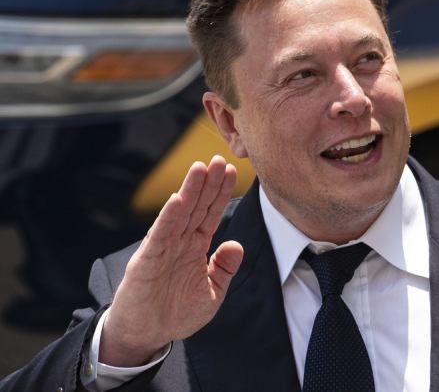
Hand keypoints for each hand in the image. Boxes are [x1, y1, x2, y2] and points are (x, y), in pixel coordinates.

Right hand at [100, 155, 243, 365]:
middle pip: (196, 206)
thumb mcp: (212, 293)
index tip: (231, 171)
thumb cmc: (176, 313)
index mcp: (195, 246)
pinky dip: (168, 217)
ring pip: (179, 214)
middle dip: (208, 183)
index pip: (210, 213)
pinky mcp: (147, 260)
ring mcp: (163, 248)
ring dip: (189, 191)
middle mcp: (179, 241)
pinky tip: (178, 200)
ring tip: (200, 168)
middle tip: (219, 159)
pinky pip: (159, 235)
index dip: (220, 192)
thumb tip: (236, 245)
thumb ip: (224, 269)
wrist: (146, 334)